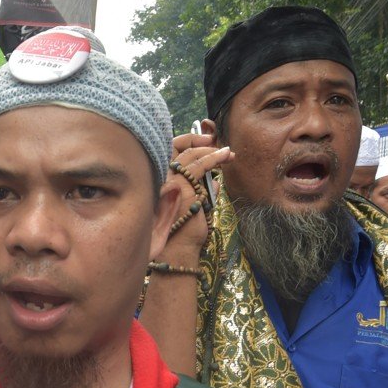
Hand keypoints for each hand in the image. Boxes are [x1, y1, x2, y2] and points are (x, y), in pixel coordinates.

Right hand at [160, 132, 233, 255]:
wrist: (178, 248)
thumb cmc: (184, 230)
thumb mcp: (195, 205)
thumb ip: (201, 190)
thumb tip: (215, 182)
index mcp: (160, 178)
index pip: (171, 150)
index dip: (188, 141)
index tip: (206, 141)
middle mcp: (160, 175)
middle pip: (177, 146)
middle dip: (198, 140)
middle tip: (216, 142)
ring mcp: (168, 179)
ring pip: (190, 154)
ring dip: (211, 150)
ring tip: (227, 153)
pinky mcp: (180, 186)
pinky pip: (199, 165)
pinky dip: (214, 158)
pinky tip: (225, 156)